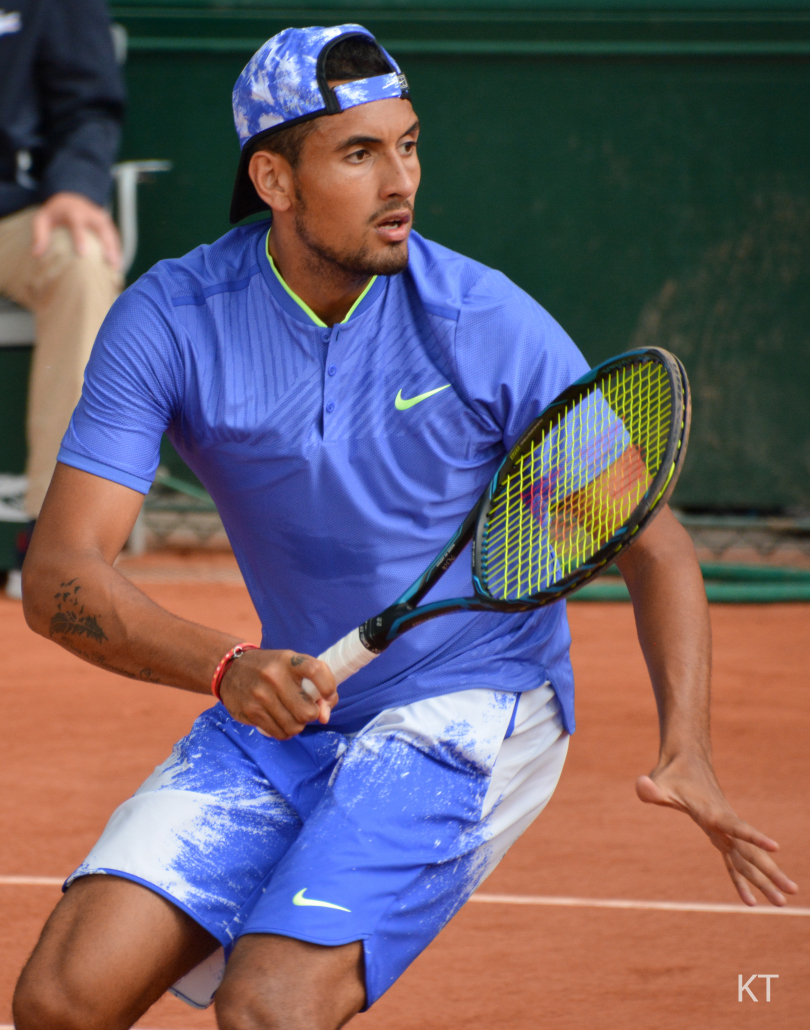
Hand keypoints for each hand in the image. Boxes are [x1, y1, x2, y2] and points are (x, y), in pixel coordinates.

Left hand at [31, 191, 121, 268]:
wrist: (70, 199)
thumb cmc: (54, 214)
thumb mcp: (42, 219)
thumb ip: (39, 234)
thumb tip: (37, 254)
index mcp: (73, 212)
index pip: (78, 224)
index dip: (81, 238)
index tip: (83, 254)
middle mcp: (90, 214)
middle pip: (101, 229)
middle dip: (107, 245)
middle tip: (110, 262)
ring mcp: (101, 218)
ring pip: (111, 233)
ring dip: (116, 249)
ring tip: (118, 267)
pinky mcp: (108, 224)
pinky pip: (114, 237)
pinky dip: (117, 249)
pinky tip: (119, 265)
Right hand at [218, 648, 337, 739]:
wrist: (230, 669)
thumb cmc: (271, 668)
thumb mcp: (292, 666)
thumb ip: (315, 685)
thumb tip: (324, 717)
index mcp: (288, 660)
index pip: (315, 670)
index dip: (328, 686)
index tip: (327, 694)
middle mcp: (274, 676)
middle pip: (307, 711)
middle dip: (310, 715)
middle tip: (303, 709)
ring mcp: (261, 695)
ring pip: (294, 726)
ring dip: (297, 725)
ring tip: (291, 716)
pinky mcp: (251, 711)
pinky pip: (279, 733)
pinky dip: (284, 732)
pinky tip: (280, 722)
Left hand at [636, 754, 797, 906]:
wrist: (686, 761)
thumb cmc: (671, 774)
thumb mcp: (658, 781)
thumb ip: (650, 788)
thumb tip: (641, 786)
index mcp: (711, 812)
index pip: (735, 826)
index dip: (753, 837)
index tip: (775, 848)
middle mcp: (723, 823)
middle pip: (750, 851)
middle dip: (769, 873)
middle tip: (790, 893)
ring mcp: (724, 831)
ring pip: (748, 859)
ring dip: (765, 880)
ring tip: (783, 903)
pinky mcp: (720, 835)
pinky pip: (734, 861)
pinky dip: (742, 880)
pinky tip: (752, 900)